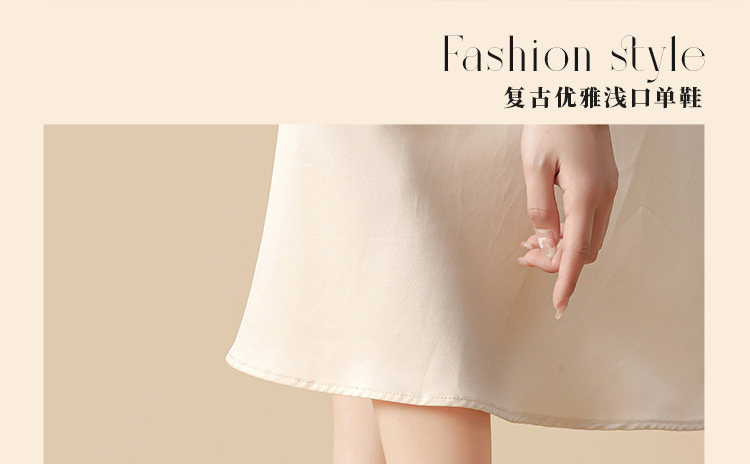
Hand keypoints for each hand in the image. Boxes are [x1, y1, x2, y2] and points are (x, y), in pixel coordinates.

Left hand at [517, 125, 617, 318]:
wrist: (575, 92)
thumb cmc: (551, 123)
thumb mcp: (534, 164)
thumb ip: (540, 206)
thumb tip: (547, 241)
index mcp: (586, 195)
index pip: (577, 252)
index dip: (565, 282)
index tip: (558, 307)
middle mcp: (603, 196)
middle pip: (585, 249)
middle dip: (556, 262)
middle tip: (522, 257)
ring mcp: (607, 189)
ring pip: (588, 236)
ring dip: (561, 247)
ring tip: (527, 244)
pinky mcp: (603, 183)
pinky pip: (589, 220)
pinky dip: (568, 232)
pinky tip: (545, 227)